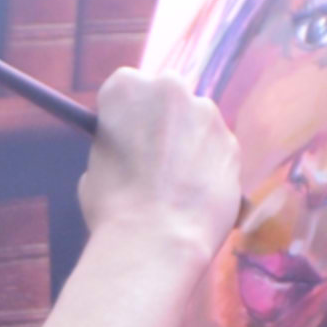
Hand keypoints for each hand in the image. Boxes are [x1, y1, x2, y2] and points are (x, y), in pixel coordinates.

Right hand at [78, 68, 240, 267]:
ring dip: (188, 142)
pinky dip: (209, 165)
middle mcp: (168, 88)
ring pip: (196, 121)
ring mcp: (205, 112)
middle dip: (161, 120)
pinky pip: (217, 148)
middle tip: (153, 157)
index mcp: (125, 88)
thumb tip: (128, 153)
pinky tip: (195, 194)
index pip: (125, 87)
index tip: (126, 134)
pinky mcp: (231, 140)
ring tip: (175, 185)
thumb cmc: (115, 207)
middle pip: (165, 96)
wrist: (158, 239)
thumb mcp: (95, 168)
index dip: (125, 115)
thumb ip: (115, 147)